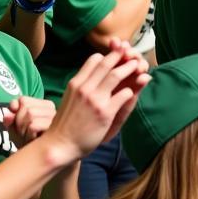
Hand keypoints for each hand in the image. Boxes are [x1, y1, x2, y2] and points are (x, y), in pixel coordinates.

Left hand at [2, 95, 55, 147]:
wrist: (40, 161)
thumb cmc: (28, 143)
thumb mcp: (15, 130)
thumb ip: (10, 119)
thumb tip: (7, 112)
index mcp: (45, 105)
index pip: (23, 100)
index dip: (15, 113)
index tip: (19, 125)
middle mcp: (53, 109)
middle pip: (26, 107)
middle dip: (18, 123)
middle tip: (24, 134)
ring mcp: (56, 119)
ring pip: (30, 114)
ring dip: (23, 130)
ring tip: (29, 138)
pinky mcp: (57, 130)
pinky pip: (33, 126)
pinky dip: (28, 135)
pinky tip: (34, 141)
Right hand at [43, 45, 149, 163]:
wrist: (59, 145)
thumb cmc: (65, 124)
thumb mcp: (70, 98)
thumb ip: (81, 86)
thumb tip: (93, 77)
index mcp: (75, 83)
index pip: (93, 60)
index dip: (107, 55)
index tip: (118, 54)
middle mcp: (84, 88)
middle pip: (106, 64)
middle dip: (121, 56)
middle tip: (131, 53)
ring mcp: (94, 100)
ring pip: (116, 76)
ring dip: (129, 68)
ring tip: (138, 66)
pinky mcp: (105, 113)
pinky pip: (123, 95)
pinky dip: (131, 90)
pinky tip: (134, 91)